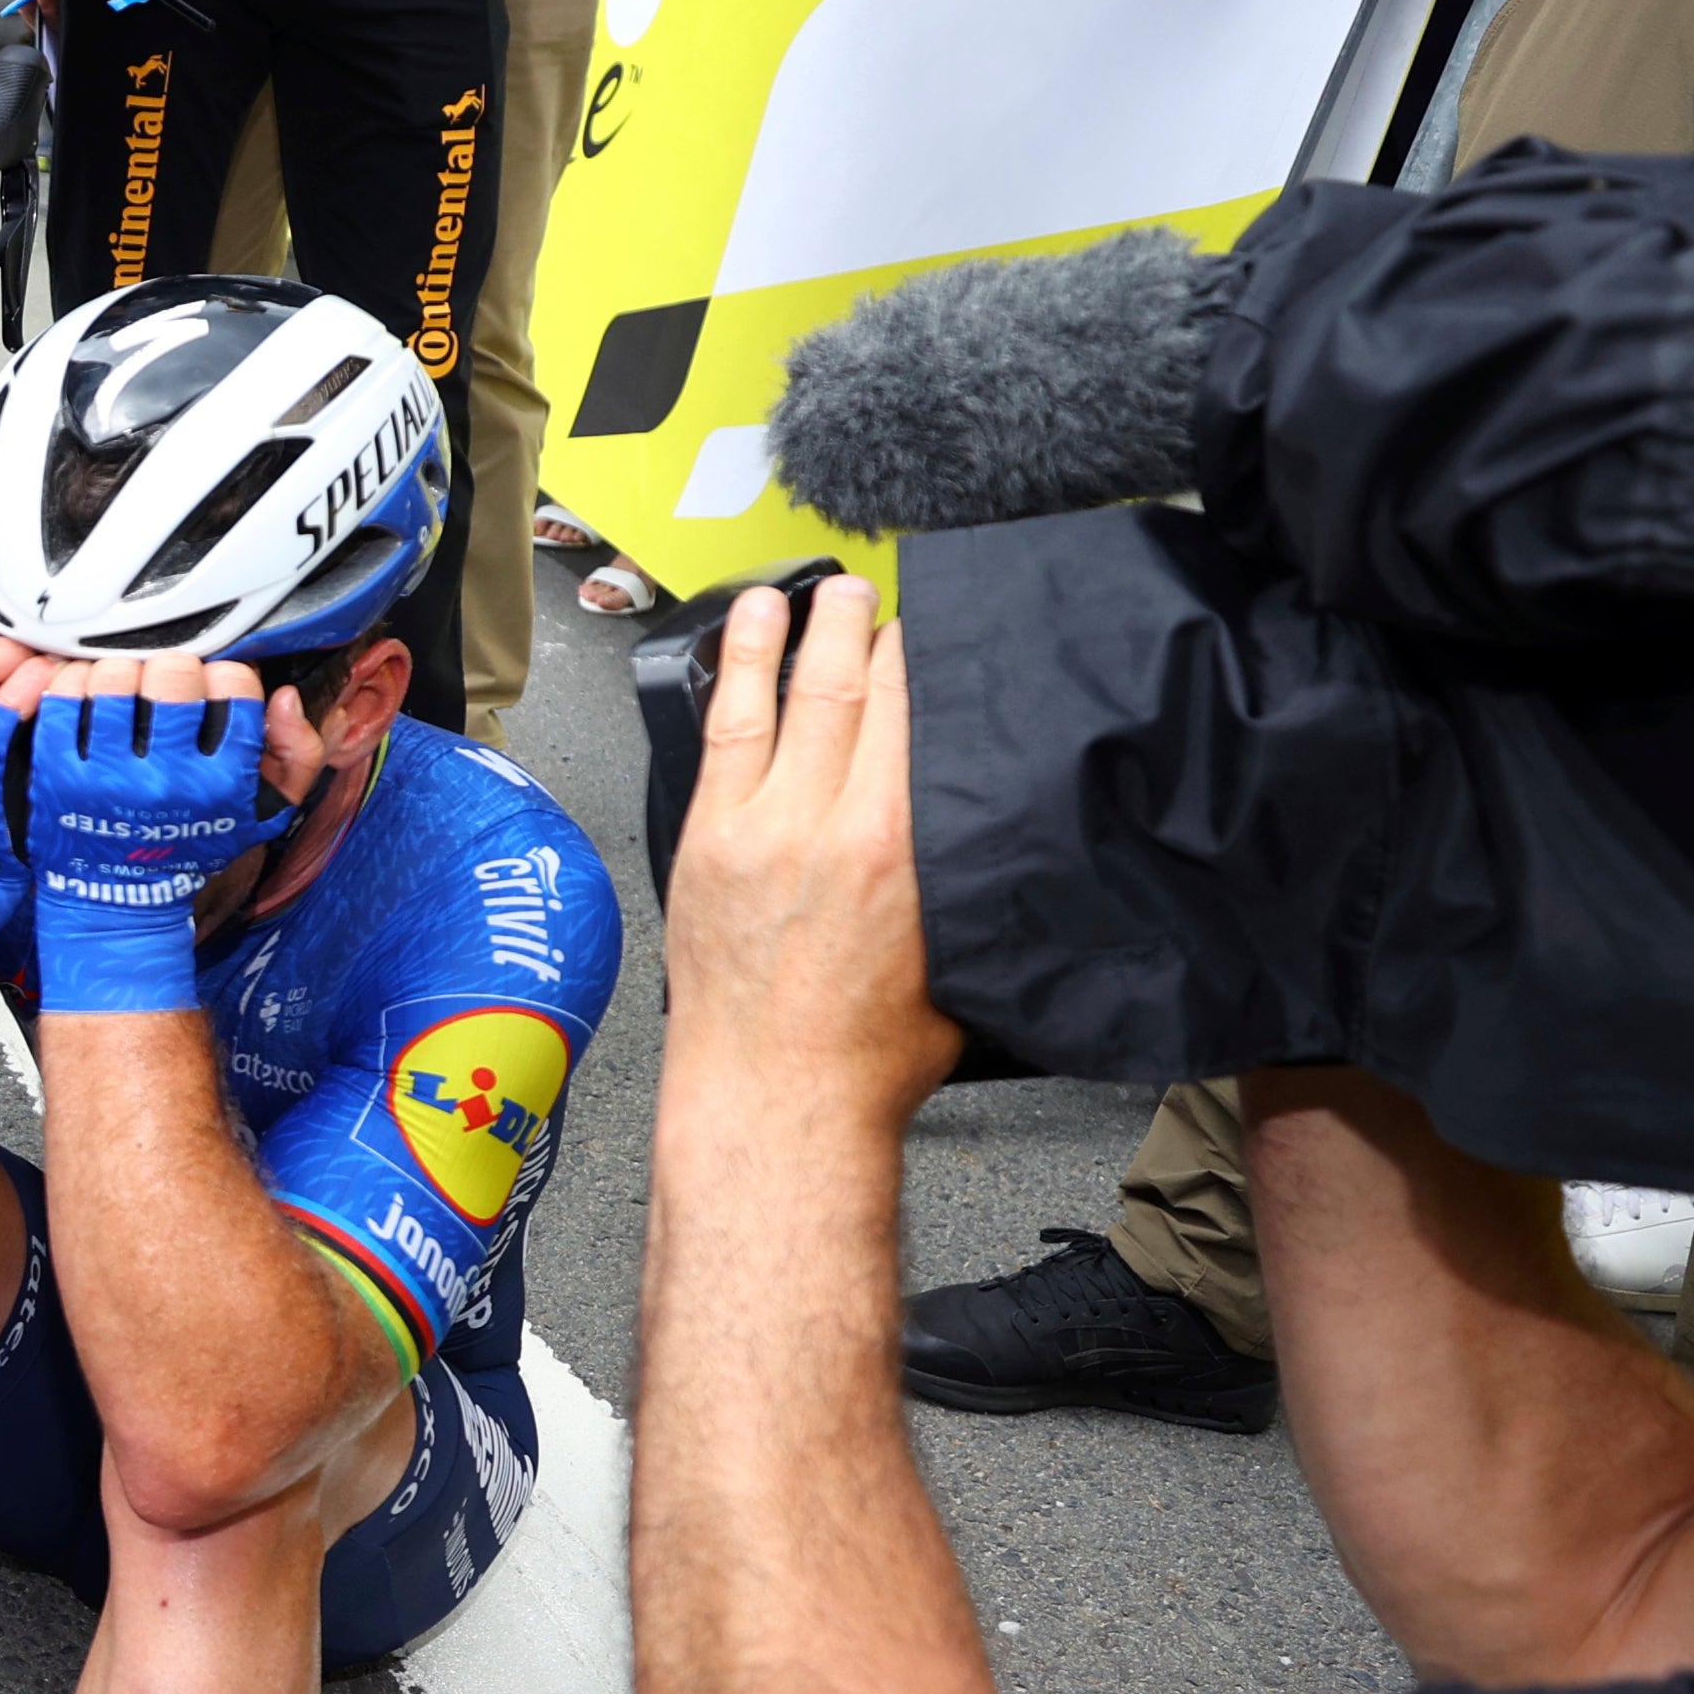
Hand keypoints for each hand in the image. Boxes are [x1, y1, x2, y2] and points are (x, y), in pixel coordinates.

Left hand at [24, 656, 272, 1015]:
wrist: (122, 901)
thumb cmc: (194, 845)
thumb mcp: (264, 815)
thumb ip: (297, 755)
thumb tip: (283, 697)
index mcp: (221, 783)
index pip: (235, 685)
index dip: (226, 675)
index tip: (214, 688)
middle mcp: (167, 781)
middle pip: (174, 673)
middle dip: (173, 668)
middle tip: (166, 684)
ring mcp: (107, 778)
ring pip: (115, 677)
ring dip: (122, 671)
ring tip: (126, 686)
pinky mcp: (58, 777)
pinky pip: (63, 700)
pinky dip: (72, 684)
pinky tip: (86, 695)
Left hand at [659, 577, 961, 1116]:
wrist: (773, 1105)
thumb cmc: (863, 1058)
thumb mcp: (955, 960)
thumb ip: (963, 883)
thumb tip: (987, 832)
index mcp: (903, 848)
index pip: (922, 715)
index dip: (930, 657)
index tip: (940, 629)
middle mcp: (831, 823)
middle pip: (862, 689)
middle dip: (877, 630)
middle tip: (889, 593)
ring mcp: (759, 826)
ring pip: (792, 694)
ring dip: (811, 630)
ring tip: (827, 588)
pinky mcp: (706, 840)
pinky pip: (727, 730)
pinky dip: (741, 668)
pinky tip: (750, 626)